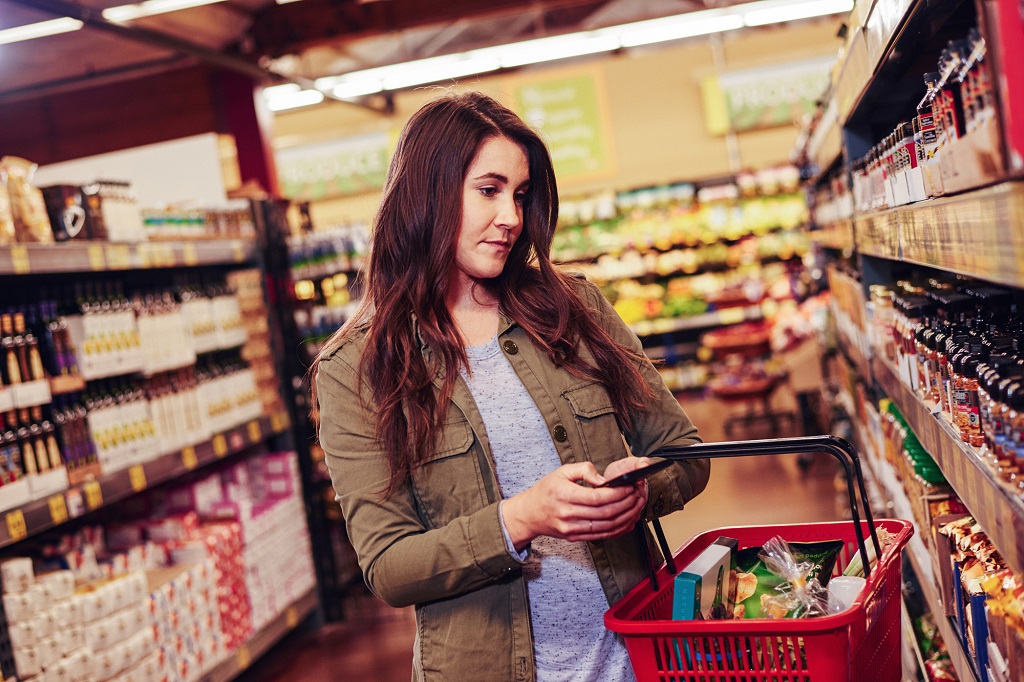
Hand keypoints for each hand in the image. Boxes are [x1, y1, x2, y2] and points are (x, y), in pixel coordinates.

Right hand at [502, 460, 648, 550]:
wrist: (530, 514)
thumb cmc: (546, 491)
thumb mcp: (561, 471)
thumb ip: (583, 470)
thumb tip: (604, 479)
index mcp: (564, 495)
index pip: (597, 497)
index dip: (618, 493)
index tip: (630, 486)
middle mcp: (568, 514)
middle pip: (605, 513)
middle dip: (627, 504)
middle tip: (638, 494)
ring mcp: (572, 528)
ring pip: (607, 526)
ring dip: (626, 517)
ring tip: (637, 506)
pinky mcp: (576, 537)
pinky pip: (602, 536)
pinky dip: (619, 529)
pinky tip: (628, 520)